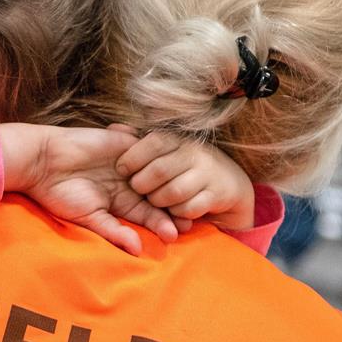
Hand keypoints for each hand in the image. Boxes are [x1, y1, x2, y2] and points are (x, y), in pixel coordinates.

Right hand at [0, 124, 179, 255]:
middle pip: (160, 196)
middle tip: (188, 219)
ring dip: (170, 184)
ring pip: (159, 174)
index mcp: (121, 204)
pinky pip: (149, 149)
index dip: (163, 223)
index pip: (149, 215)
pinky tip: (167, 171)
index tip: (177, 234)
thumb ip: (113, 231)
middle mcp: (129, 184)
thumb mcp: (88, 217)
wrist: (43, 161)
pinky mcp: (125, 143)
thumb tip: (137, 251)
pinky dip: (158, 158)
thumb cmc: (61, 193)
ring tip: (180, 197)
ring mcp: (129, 164)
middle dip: (174, 208)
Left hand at [116, 130, 255, 230]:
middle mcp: (195, 152)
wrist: (227, 182)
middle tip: (138, 189)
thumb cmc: (185, 166)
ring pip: (173, 192)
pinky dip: (177, 213)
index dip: (132, 158)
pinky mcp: (217, 194)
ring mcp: (208, 173)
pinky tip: (175, 209)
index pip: (153, 142)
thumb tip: (113, 128)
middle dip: (141, 185)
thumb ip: (139, 141)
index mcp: (178, 139)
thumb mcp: (165, 150)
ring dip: (158, 200)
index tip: (122, 170)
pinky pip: (189, 209)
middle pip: (159, 171)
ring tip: (155, 200)